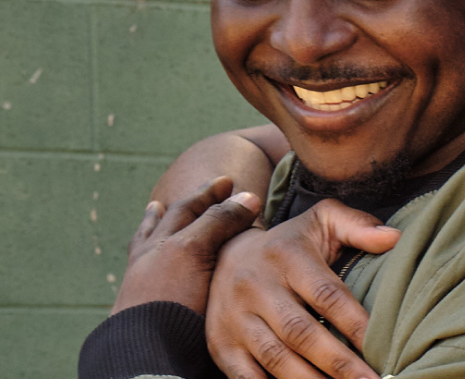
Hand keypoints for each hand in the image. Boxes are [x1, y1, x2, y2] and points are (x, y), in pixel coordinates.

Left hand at [114, 176, 261, 314]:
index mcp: (161, 244)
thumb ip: (218, 222)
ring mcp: (150, 284)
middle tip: (203, 191)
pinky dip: (154, 251)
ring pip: (152, 243)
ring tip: (156, 211)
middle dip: (187, 205)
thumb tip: (248, 196)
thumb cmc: (169, 299)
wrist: (150, 350)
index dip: (210, 193)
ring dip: (159, 224)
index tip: (228, 181)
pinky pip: (152, 268)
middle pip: (169, 222)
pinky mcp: (156, 308)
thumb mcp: (193, 250)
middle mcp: (152, 260)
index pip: (189, 209)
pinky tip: (156, 256)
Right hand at [206, 199, 400, 378]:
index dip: (355, 323)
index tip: (381, 346)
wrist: (226, 254)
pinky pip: (245, 376)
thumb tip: (394, 237)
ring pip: (275, 358)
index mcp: (286, 257)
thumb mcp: (322, 222)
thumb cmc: (289, 244)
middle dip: (338, 363)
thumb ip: (358, 226)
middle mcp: (257, 288)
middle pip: (301, 333)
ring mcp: (236, 319)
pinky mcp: (221, 344)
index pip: (326, 295)